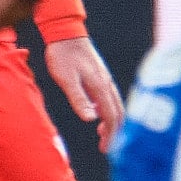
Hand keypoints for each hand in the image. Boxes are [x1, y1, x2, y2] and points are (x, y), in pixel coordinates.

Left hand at [44, 36, 123, 153]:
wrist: (66, 32)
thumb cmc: (63, 55)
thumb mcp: (66, 79)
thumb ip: (78, 99)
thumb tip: (90, 119)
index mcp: (100, 87)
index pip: (111, 117)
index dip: (111, 135)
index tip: (106, 149)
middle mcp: (106, 83)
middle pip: (117, 113)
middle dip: (115, 132)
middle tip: (106, 147)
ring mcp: (105, 78)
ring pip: (116, 105)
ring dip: (112, 122)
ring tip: (103, 135)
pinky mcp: (100, 75)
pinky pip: (110, 97)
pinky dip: (108, 110)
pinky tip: (97, 114)